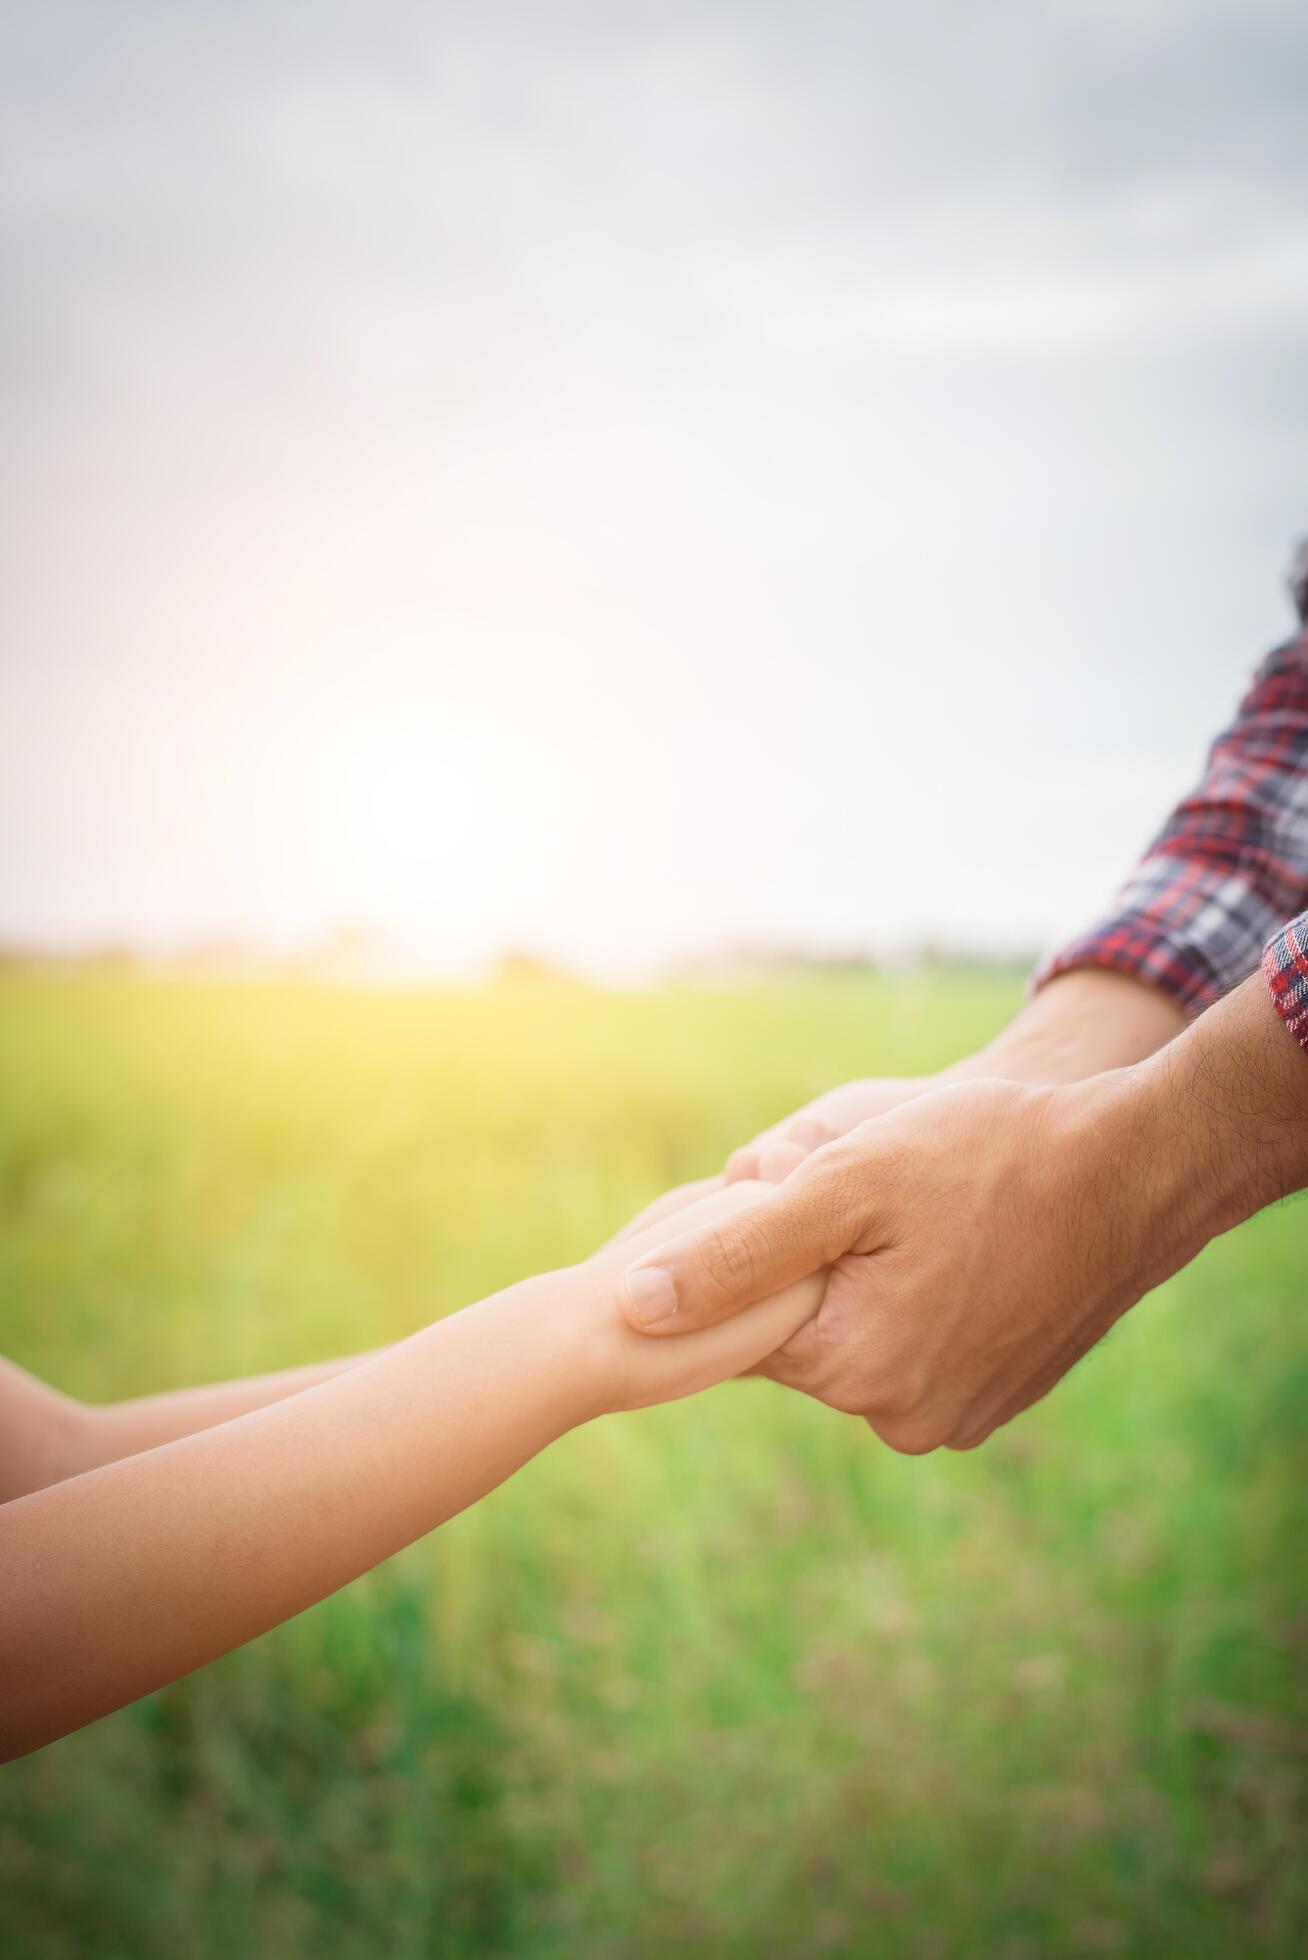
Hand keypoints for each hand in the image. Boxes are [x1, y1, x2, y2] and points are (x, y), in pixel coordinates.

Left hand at [615, 973, 1306, 1449]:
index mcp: (851, 1369)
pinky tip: (951, 1243)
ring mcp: (954, 1417)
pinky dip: (914, 1298)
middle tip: (868, 1191)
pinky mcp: (991, 1400)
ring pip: (858, 1336)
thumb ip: (735, 1251)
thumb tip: (628, 1307)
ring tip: (921, 1213)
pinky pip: (914, 1347)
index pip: (742, 1317)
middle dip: (811, 1261)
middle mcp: (900, 1419)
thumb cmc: (990, 1155)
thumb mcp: (847, 1182)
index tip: (792, 1189)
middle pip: (801, 1331)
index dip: (750, 1245)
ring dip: (864, 1278)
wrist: (1137, 1169)